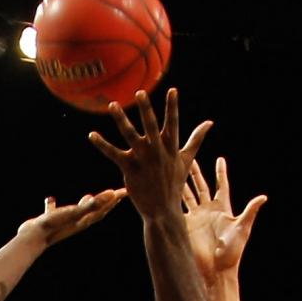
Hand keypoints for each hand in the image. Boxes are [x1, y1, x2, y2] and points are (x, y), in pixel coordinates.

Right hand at [20, 188, 124, 247]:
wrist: (32, 239)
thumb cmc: (55, 225)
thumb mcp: (76, 213)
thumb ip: (93, 204)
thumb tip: (110, 195)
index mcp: (84, 220)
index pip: (104, 208)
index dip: (114, 200)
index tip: (124, 191)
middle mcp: (75, 222)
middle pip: (95, 211)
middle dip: (105, 202)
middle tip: (115, 194)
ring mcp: (62, 222)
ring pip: (76, 212)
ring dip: (84, 205)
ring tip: (88, 196)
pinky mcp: (49, 221)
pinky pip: (54, 211)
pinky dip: (54, 205)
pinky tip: (50, 199)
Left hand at [87, 90, 211, 214]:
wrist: (162, 210)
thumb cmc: (174, 183)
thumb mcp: (187, 160)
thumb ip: (196, 139)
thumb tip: (209, 123)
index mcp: (171, 148)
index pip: (173, 124)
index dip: (172, 107)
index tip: (172, 90)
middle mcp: (157, 152)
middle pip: (151, 127)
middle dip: (146, 110)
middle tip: (140, 93)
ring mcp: (142, 160)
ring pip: (130, 136)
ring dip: (121, 120)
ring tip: (113, 105)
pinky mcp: (129, 169)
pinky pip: (113, 154)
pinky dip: (102, 144)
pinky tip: (92, 135)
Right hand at [179, 155, 263, 281]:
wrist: (215, 271)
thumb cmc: (232, 252)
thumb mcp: (242, 229)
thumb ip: (250, 212)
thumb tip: (263, 197)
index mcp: (222, 209)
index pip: (222, 186)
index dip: (221, 172)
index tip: (220, 159)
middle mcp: (208, 211)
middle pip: (201, 187)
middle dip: (196, 173)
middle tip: (190, 157)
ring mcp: (196, 218)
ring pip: (187, 196)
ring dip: (181, 183)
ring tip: (174, 169)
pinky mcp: (185, 226)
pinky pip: (177, 210)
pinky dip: (172, 200)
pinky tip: (165, 189)